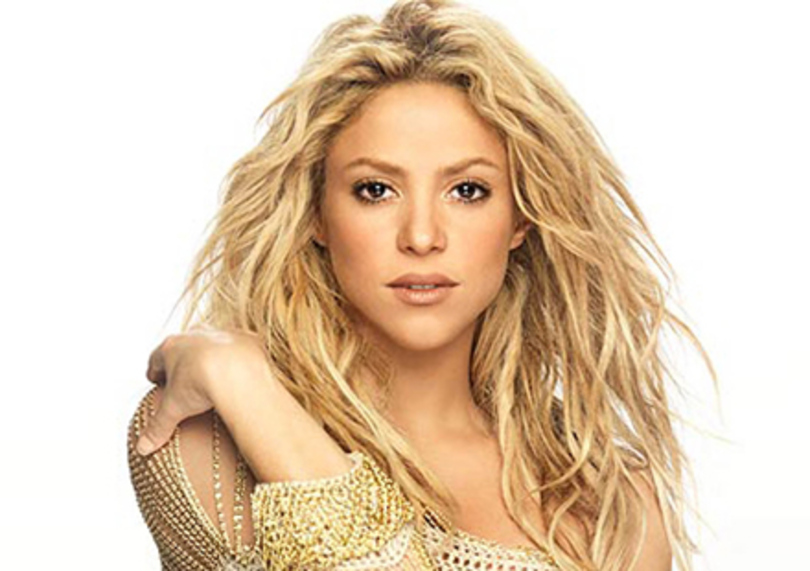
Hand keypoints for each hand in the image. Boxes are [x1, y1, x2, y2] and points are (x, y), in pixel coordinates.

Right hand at [135, 325, 268, 455]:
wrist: (237, 369)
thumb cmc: (201, 384)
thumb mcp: (174, 409)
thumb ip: (158, 427)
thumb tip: (142, 448)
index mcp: (172, 347)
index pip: (157, 359)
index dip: (156, 372)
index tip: (158, 382)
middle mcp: (195, 334)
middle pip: (183, 348)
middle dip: (182, 362)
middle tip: (184, 379)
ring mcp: (220, 332)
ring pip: (211, 344)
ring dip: (211, 356)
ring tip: (215, 376)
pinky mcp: (244, 337)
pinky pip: (239, 346)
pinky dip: (238, 358)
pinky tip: (241, 373)